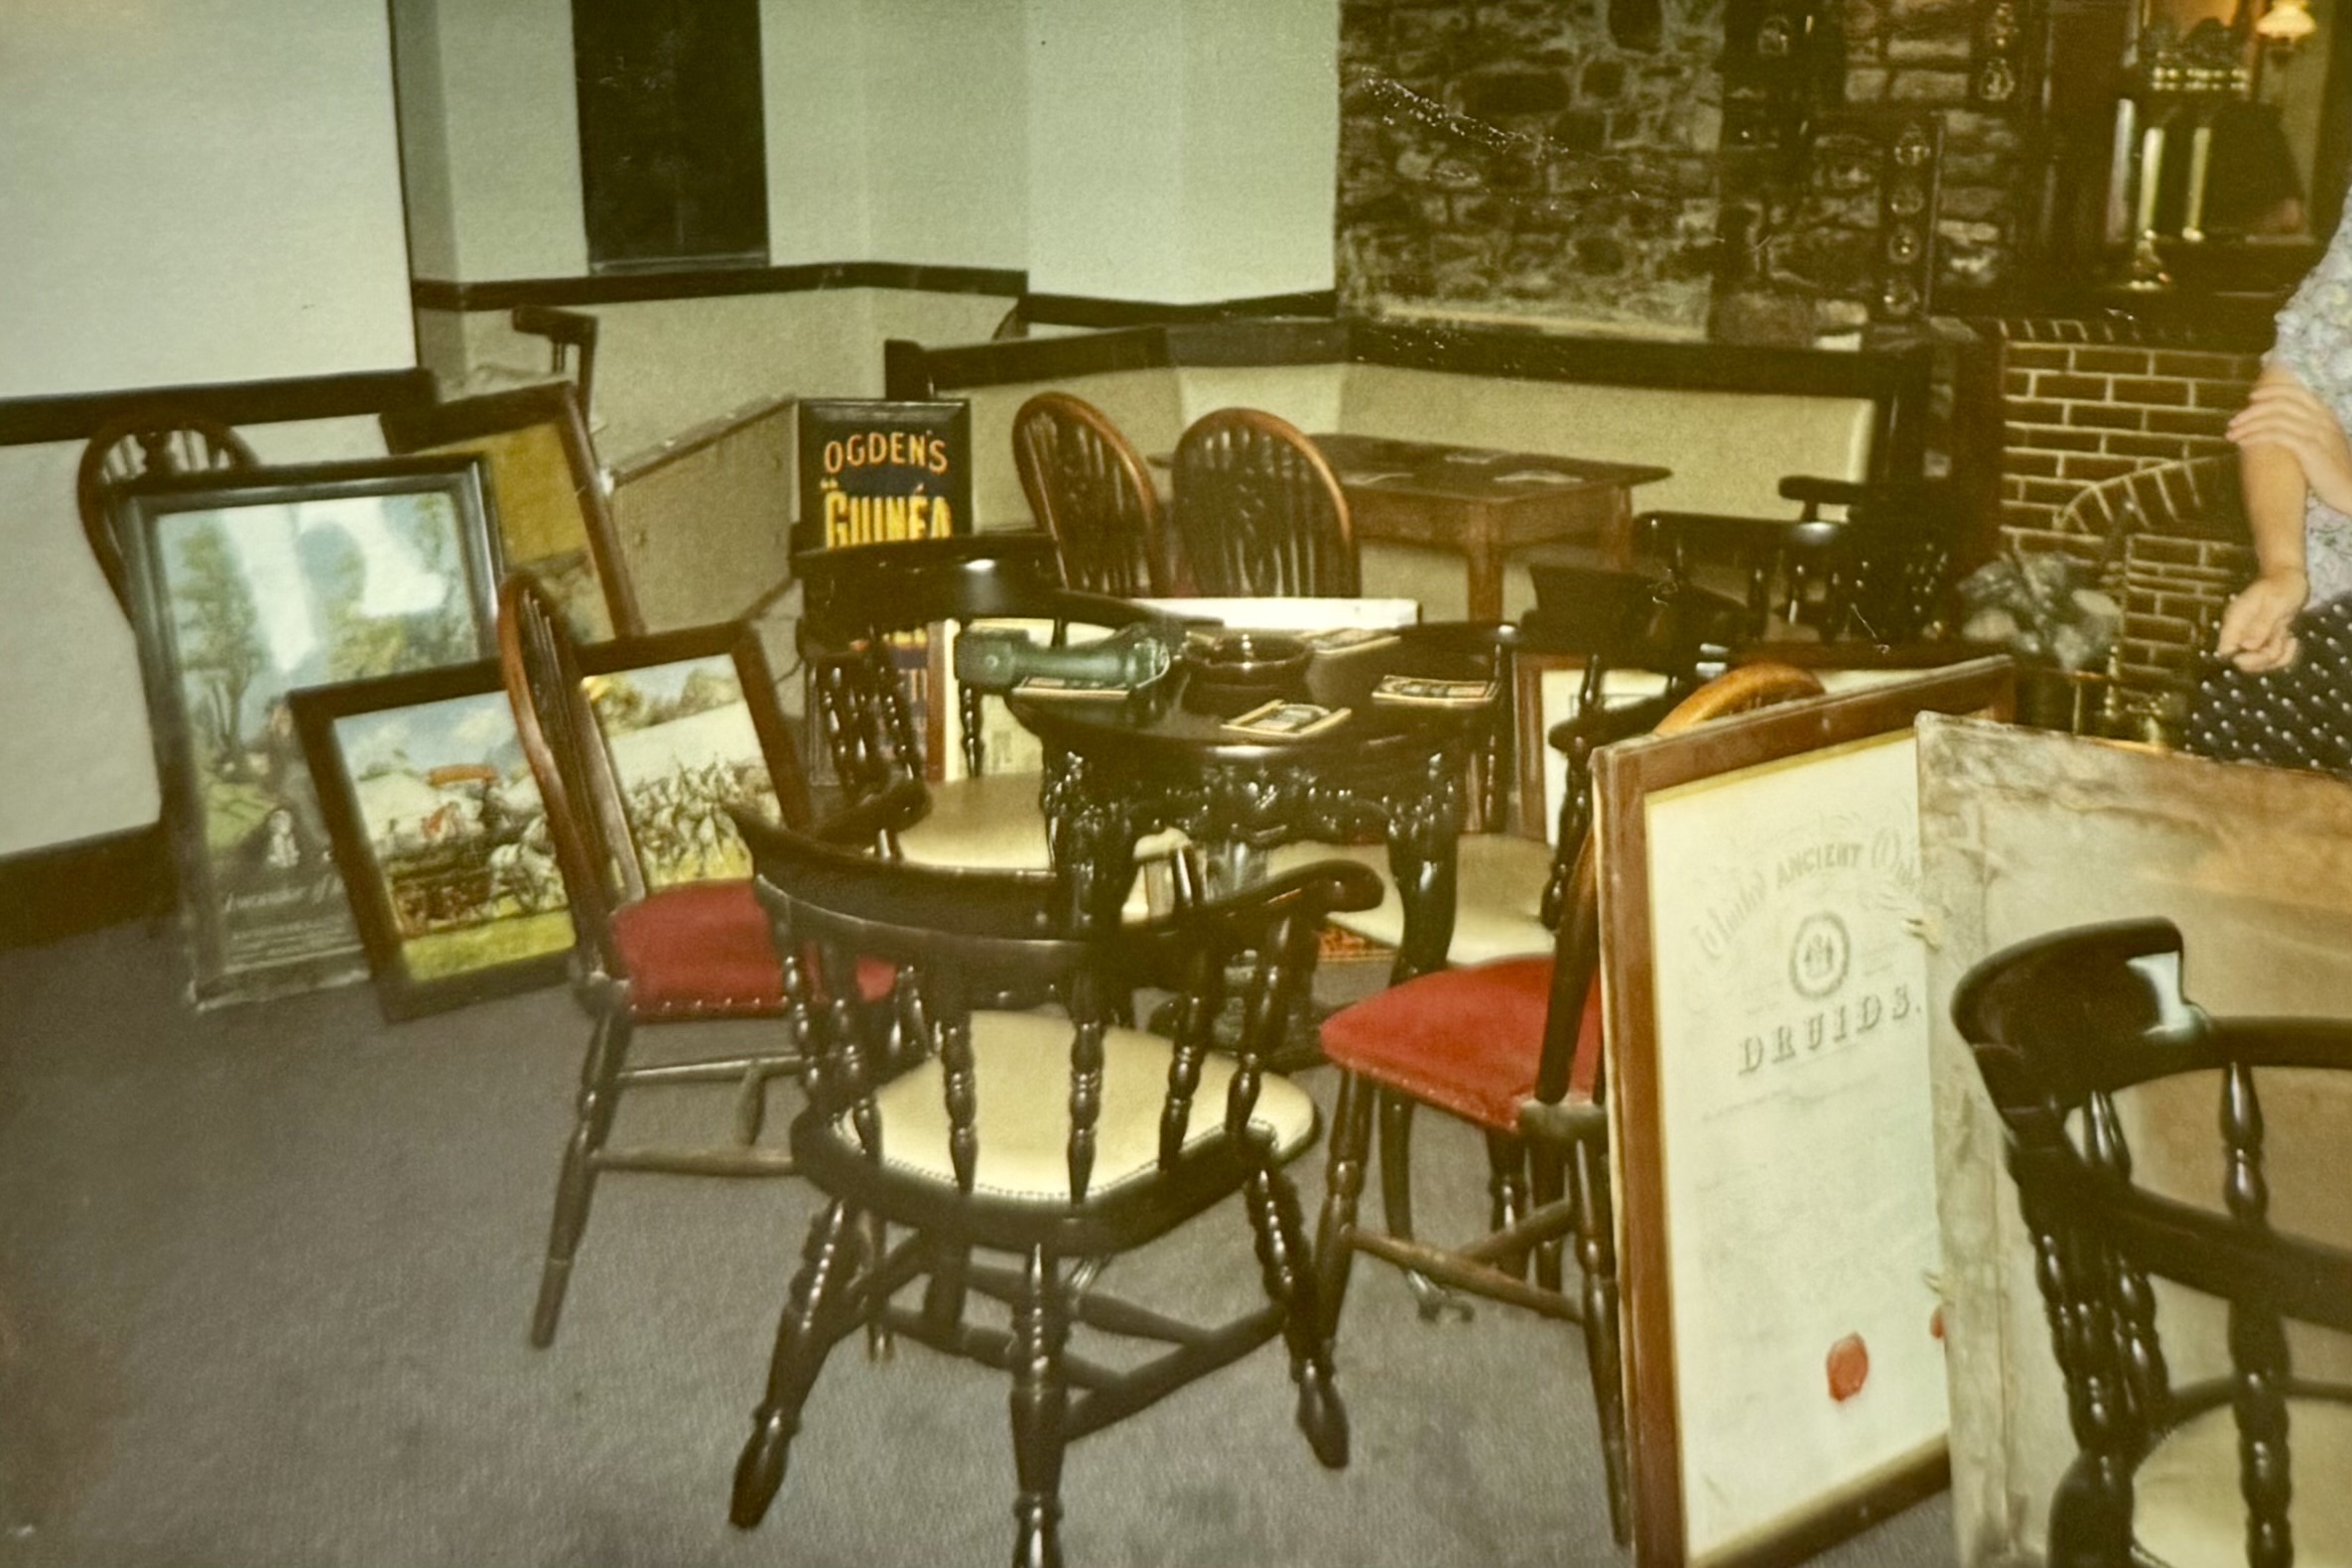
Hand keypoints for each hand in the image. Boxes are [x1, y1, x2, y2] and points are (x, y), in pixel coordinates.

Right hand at [2214, 567, 2307, 671]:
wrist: (2288, 576)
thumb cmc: (2281, 586)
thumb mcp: (2274, 603)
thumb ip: (2261, 624)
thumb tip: (2247, 646)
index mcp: (2235, 622)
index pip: (2225, 651)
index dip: (2239, 658)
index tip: (2258, 651)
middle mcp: (2241, 633)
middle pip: (2243, 662)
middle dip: (2264, 659)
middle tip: (2280, 641)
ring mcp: (2254, 638)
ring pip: (2261, 663)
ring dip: (2279, 656)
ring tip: (2290, 638)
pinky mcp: (2267, 640)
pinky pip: (2274, 658)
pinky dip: (2286, 654)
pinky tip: (2293, 640)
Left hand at [2228, 381, 2351, 515]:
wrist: (2350, 489)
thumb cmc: (2332, 470)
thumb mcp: (2322, 442)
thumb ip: (2306, 429)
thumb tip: (2277, 424)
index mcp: (2325, 414)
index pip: (2296, 392)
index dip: (2271, 392)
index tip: (2251, 398)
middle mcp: (2321, 419)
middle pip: (2280, 404)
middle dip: (2252, 411)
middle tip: (2232, 421)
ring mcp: (2316, 433)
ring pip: (2275, 419)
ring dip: (2248, 425)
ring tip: (2231, 435)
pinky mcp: (2309, 449)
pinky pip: (2276, 435)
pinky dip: (2256, 437)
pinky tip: (2243, 444)